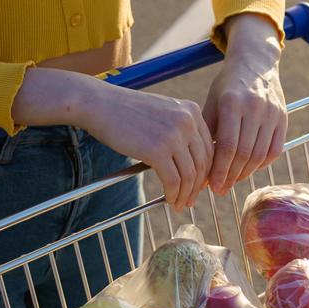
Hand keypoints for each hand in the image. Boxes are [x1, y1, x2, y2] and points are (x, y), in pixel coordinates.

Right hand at [12, 68, 212, 209]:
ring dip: (185, 194)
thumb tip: (189, 161)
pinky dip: (173, 194)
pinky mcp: (158, 150)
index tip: (199, 184)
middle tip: (190, 200)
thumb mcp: (162, 112)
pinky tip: (169, 200)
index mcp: (191, 110)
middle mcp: (188, 121)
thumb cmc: (125, 111)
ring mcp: (174, 135)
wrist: (98, 103)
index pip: (210, 147)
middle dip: (198, 186)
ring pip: (190, 175)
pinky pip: (173, 180)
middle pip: (203, 163)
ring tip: (178, 203)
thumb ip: (179, 129)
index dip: (206, 170)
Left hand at [204, 13, 285, 195]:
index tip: (212, 186)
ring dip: (246, 173)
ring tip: (233, 181)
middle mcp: (254, 107)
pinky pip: (275, 150)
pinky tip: (250, 169)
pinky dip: (262, 164)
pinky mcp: (283, 117)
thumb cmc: (227, 86)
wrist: (255, 63)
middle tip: (221, 189)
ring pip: (260, 155)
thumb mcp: (211, 103)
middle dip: (231, 176)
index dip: (220, 170)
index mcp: (232, 103)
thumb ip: (207, 134)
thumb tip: (200, 169)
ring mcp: (272, 113)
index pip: (228, 146)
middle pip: (245, 154)